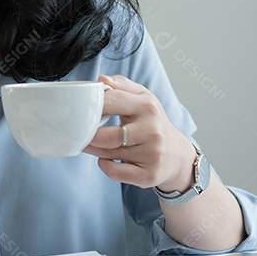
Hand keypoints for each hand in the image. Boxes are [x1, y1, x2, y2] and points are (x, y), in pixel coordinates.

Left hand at [83, 74, 197, 192]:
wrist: (177, 155)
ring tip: (88, 143)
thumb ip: (121, 85)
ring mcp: (152, 154)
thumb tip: (101, 80)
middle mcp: (152, 130)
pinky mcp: (149, 175)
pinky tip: (105, 159)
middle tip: (79, 132)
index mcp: (148, 106)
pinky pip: (115, 172)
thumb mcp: (143, 98)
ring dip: (92, 149)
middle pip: (107, 135)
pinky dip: (104, 166)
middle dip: (88, 135)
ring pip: (108, 154)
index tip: (82, 110)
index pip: (111, 101)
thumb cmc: (153, 123)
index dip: (92, 106)